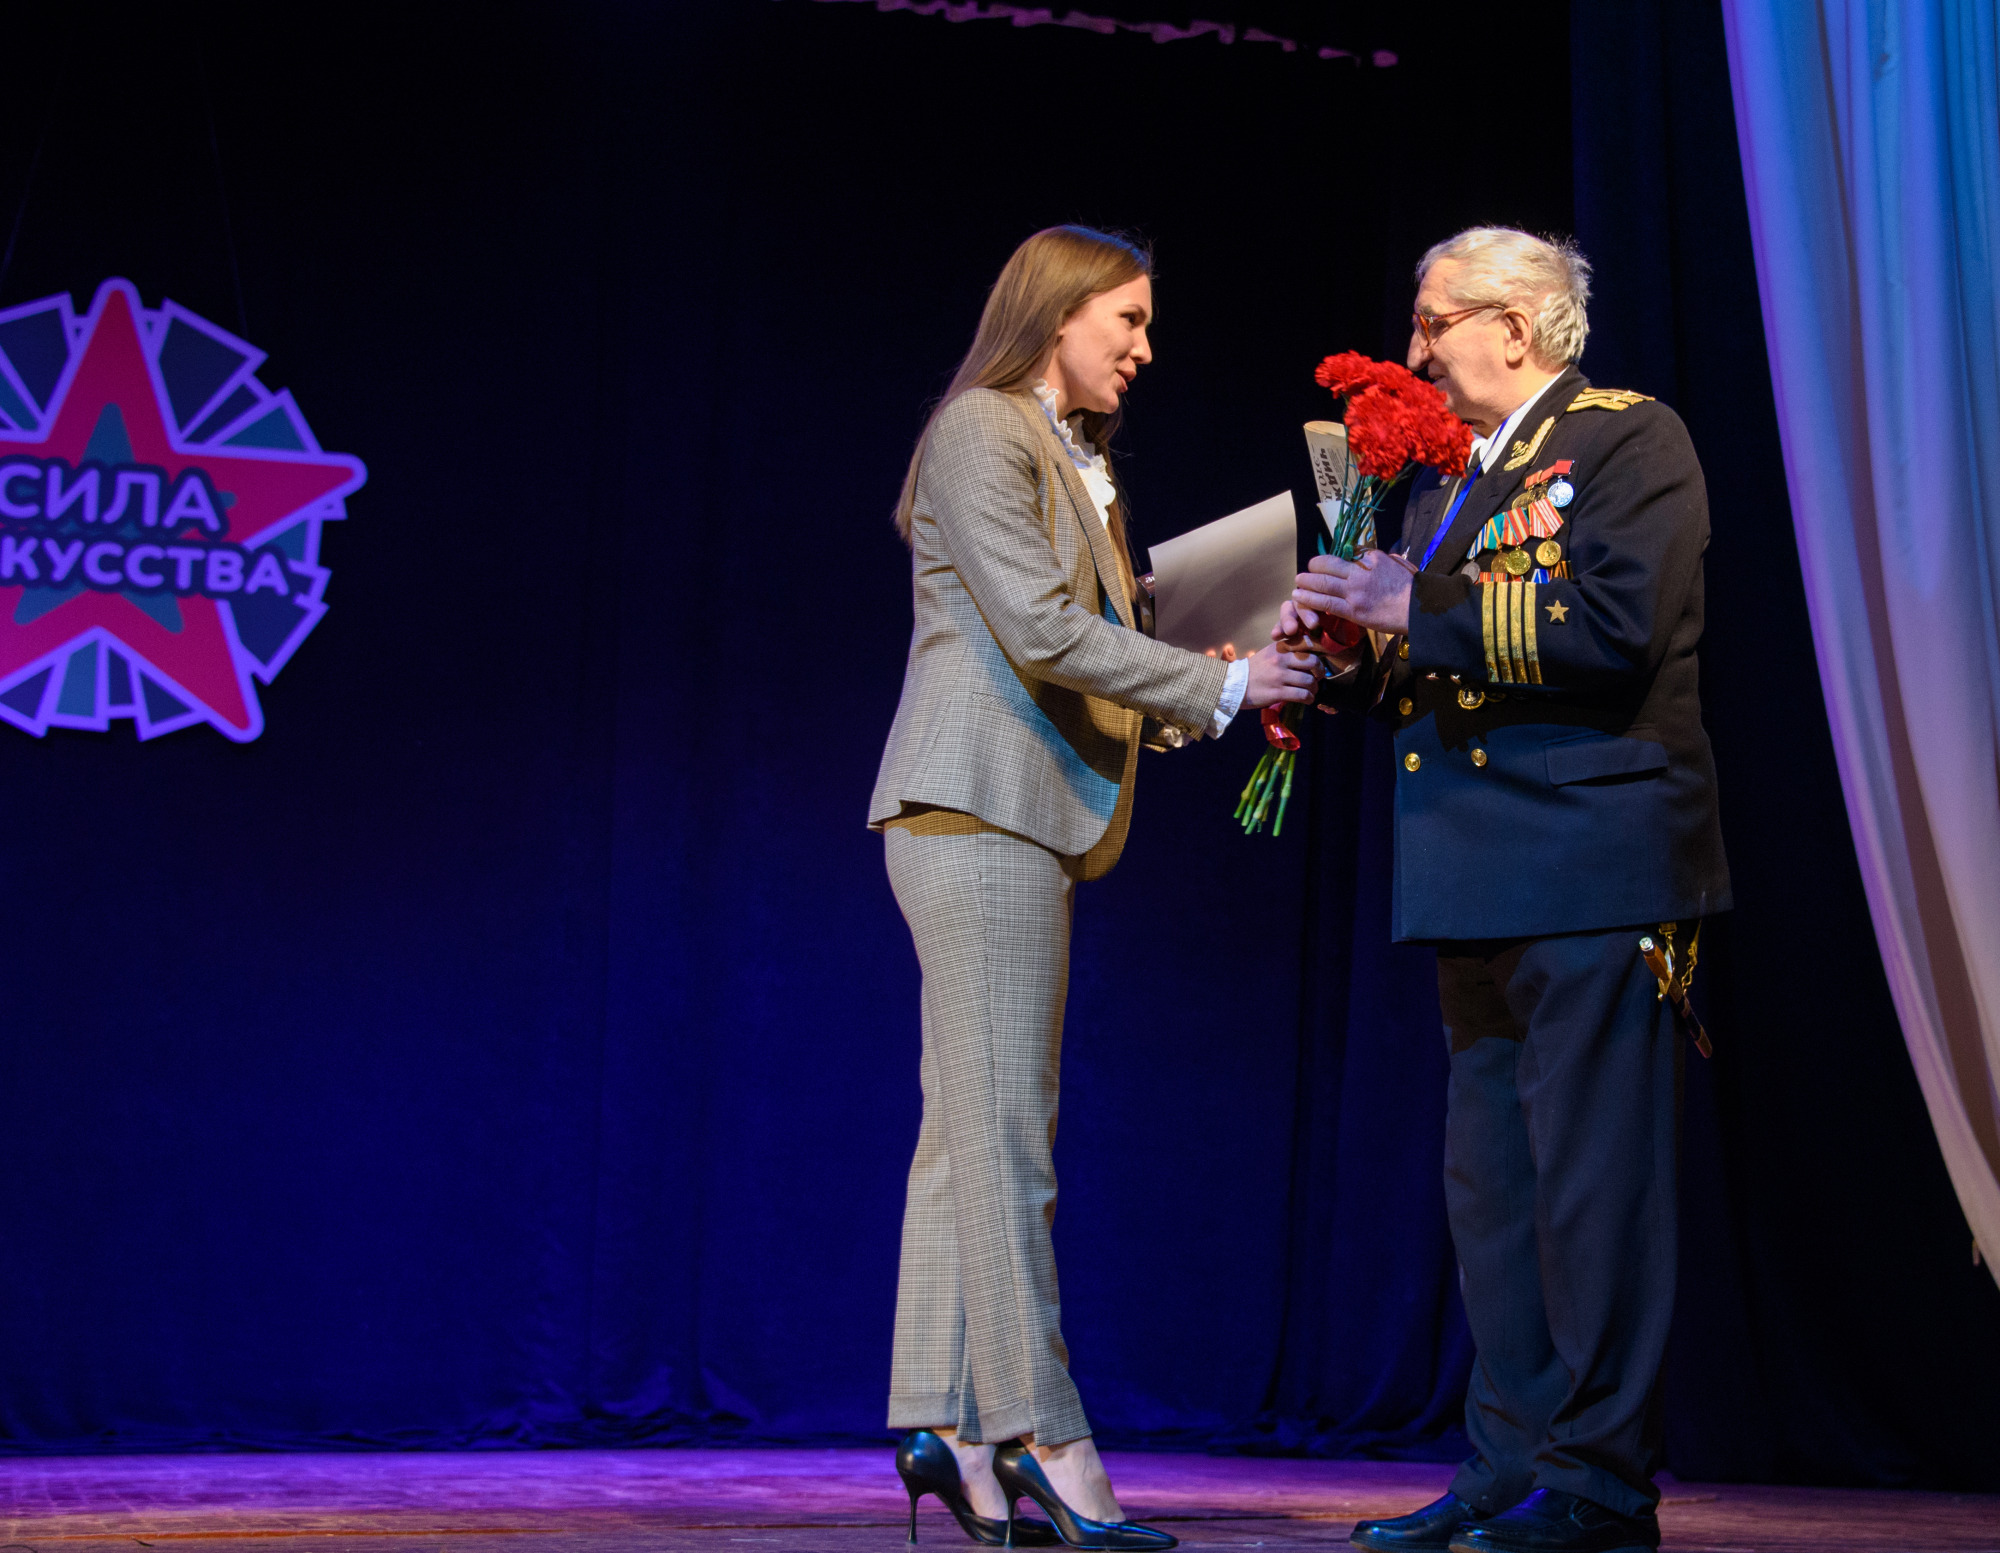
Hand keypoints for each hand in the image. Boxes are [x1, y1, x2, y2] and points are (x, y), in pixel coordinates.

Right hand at [1243, 641, 1316, 709]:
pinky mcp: (1278, 692)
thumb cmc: (1253, 670)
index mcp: (1279, 647)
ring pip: (1309, 681)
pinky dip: (1309, 698)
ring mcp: (1279, 676)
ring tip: (1310, 691)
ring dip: (1314, 688)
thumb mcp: (1268, 654)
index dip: (1319, 650)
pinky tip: (1307, 699)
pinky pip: (1302, 695)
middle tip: (1318, 677)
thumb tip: (1308, 655)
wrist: (1233, 685)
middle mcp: (1280, 659)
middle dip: (1320, 671)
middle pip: (1313, 662)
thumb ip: (1286, 651)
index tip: (1320, 659)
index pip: (1307, 643)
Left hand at [1291, 548, 1415, 633]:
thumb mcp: (1400, 565)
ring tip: (1298, 582)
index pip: (1348, 553)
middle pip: (1329, 565)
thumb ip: (1384, 560)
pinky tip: (1299, 597)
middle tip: (1306, 569)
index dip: (1335, 560)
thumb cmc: (1415, 590)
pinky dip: (1310, 599)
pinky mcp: (1353, 610)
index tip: (1327, 564)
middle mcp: (1361, 571)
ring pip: (1323, 583)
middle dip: (1314, 566)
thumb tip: (1370, 557)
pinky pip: (1326, 602)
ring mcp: (1356, 591)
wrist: (1421, 610)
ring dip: (1307, 582)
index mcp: (1374, 558)